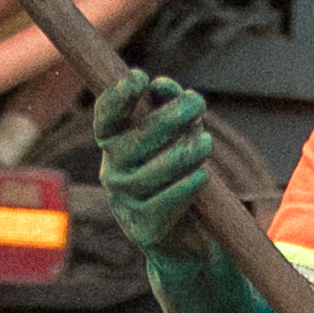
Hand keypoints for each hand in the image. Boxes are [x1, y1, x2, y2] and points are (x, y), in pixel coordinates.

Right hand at [93, 70, 218, 256]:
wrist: (184, 235)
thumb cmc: (177, 172)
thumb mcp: (177, 134)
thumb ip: (170, 106)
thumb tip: (163, 85)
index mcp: (113, 144)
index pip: (106, 117)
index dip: (119, 96)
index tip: (141, 76)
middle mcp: (112, 170)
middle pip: (136, 139)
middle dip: (168, 117)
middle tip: (197, 101)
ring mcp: (124, 200)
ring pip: (153, 171)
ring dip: (184, 154)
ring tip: (207, 143)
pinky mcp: (143, 227)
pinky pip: (164, 202)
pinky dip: (185, 186)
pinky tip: (202, 175)